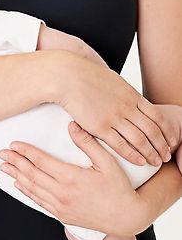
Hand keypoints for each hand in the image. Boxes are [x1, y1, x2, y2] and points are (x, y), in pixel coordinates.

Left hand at [0, 122, 149, 235]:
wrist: (127, 218)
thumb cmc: (119, 188)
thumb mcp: (108, 162)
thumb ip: (88, 143)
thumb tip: (72, 125)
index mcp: (71, 178)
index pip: (41, 162)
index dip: (25, 152)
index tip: (14, 144)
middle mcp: (62, 193)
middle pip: (32, 175)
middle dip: (15, 163)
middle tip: (2, 153)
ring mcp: (61, 206)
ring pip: (32, 189)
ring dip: (16, 176)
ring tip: (4, 167)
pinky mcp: (63, 215)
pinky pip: (39, 202)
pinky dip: (27, 192)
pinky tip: (19, 184)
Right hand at [56, 51, 175, 166]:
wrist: (68, 77)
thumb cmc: (87, 76)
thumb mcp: (114, 81)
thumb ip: (125, 93)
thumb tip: (131, 98)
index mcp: (132, 95)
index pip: (157, 116)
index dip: (167, 131)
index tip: (171, 141)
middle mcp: (127, 107)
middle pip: (152, 130)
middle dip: (162, 145)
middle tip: (166, 156)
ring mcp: (114, 117)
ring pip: (140, 139)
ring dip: (151, 152)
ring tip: (156, 162)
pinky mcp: (100, 126)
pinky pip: (121, 145)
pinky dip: (133, 155)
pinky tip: (140, 162)